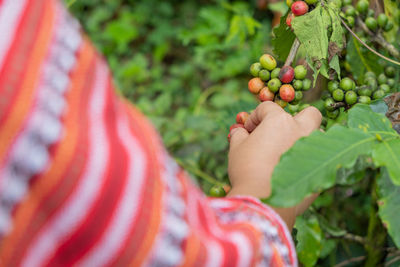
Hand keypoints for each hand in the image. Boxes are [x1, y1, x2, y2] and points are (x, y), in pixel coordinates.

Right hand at [226, 101, 321, 228]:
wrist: (263, 202)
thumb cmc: (246, 170)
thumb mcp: (236, 148)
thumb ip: (240, 134)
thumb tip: (241, 131)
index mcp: (280, 122)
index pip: (268, 108)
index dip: (254, 117)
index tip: (248, 130)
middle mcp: (302, 131)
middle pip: (310, 114)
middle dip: (297, 118)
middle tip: (280, 132)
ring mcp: (314, 152)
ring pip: (318, 137)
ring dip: (304, 140)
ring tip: (285, 152)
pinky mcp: (321, 172)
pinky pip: (316, 161)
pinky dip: (305, 162)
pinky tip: (289, 173)